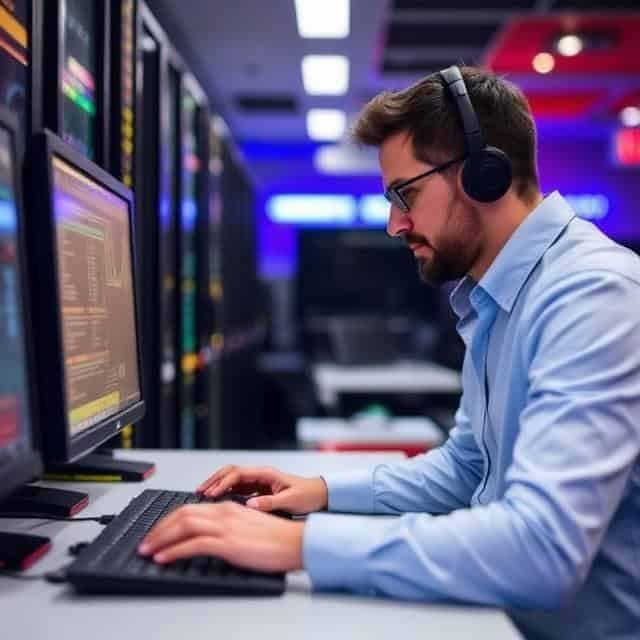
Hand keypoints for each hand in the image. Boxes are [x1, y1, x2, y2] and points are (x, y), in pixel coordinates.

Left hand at [138, 501, 304, 571]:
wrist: (295, 542)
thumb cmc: (277, 538)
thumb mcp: (247, 527)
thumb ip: (228, 527)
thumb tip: (210, 538)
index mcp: (228, 507)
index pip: (190, 509)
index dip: (169, 520)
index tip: (157, 532)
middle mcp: (224, 512)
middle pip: (182, 513)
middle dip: (159, 528)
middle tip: (146, 541)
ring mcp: (225, 526)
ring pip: (183, 525)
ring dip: (160, 538)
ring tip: (147, 550)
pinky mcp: (228, 542)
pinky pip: (193, 544)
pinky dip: (173, 550)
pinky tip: (163, 558)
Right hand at [197, 465, 327, 514]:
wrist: (318, 495)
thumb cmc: (307, 495)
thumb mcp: (290, 500)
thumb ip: (270, 503)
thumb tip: (250, 505)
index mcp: (266, 474)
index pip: (238, 473)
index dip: (223, 482)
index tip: (211, 493)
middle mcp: (260, 475)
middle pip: (230, 472)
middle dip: (214, 480)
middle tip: (200, 492)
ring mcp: (258, 482)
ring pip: (231, 480)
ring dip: (217, 486)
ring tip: (202, 496)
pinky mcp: (258, 490)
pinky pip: (237, 488)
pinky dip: (225, 492)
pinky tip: (217, 501)